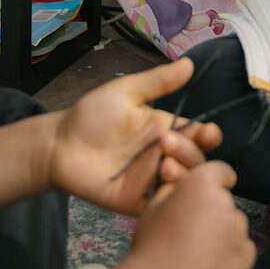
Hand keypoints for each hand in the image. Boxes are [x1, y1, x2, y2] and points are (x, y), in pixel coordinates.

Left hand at [46, 58, 222, 214]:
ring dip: (184, 176)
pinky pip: (163, 206)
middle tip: (166, 143)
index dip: (209, 135)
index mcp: (165, 130)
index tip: (209, 133)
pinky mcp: (138, 201)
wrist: (60, 144)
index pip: (199, 135)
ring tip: (165, 166)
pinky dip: (170, 200)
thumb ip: (158, 81)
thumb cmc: (92, 115)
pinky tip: (161, 187)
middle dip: (191, 152)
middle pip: (197, 160)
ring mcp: (152, 181)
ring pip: (185, 185)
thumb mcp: (126, 92)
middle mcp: (164, 156)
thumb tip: (190, 63)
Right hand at [126, 162, 255, 268]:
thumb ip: (174, 190)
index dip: (216, 181)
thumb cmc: (151, 245)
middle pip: (224, 202)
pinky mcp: (246, 253)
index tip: (210, 192)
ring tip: (197, 253)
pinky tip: (208, 265)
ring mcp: (239, 229)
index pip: (221, 171)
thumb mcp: (154, 207)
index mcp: (202, 183)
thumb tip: (182, 185)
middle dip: (213, 212)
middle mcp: (225, 202)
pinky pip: (241, 248)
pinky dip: (230, 255)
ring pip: (233, 226)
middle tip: (192, 233)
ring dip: (222, 234)